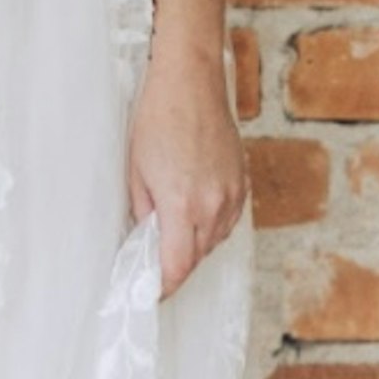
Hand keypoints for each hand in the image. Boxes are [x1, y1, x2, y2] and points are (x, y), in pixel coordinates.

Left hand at [128, 47, 248, 300]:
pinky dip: (211, 226)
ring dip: (194, 247)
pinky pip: (228, 220)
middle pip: (196, 258)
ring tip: (171, 239)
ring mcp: (232, 194)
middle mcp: (215, 205)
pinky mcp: (241, 182)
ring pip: (214, 240)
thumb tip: (148, 239)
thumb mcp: (137, 171)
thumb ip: (145, 213)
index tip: (149, 294)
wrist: (191, 83)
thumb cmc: (158, 120)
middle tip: (153, 269)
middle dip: (175, 267)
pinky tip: (194, 216)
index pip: (177, 267)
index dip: (161, 287)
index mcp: (183, 206)